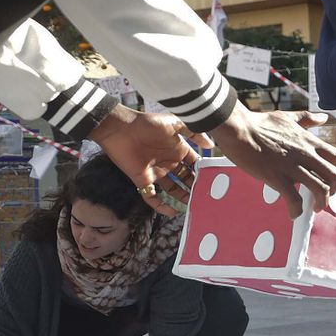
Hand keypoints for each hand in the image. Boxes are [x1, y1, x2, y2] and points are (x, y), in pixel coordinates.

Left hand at [88, 106, 208, 216]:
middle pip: (186, 179)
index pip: (194, 164)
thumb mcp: (174, 123)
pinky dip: (160, 206)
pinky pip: (152, 197)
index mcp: (177, 150)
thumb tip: (211, 146)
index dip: (203, 171)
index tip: (215, 179)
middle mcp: (169, 163)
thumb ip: (194, 133)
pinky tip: (172, 212)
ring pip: (173, 190)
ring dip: (183, 197)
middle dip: (196, 186)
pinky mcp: (142, 180)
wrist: (120, 128)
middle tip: (208, 196)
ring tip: (195, 205)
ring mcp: (156, 172)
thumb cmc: (147, 123)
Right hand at [209, 108, 335, 217]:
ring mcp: (292, 167)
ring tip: (315, 208)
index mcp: (308, 141)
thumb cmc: (259, 123)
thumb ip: (307, 119)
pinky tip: (293, 214)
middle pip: (334, 176)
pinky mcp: (277, 178)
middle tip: (325, 196)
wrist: (238, 129)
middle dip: (334, 190)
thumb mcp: (287, 117)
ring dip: (322, 202)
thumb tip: (323, 118)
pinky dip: (297, 210)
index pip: (335, 157)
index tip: (328, 177)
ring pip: (320, 189)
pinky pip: (294, 199)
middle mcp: (305, 155)